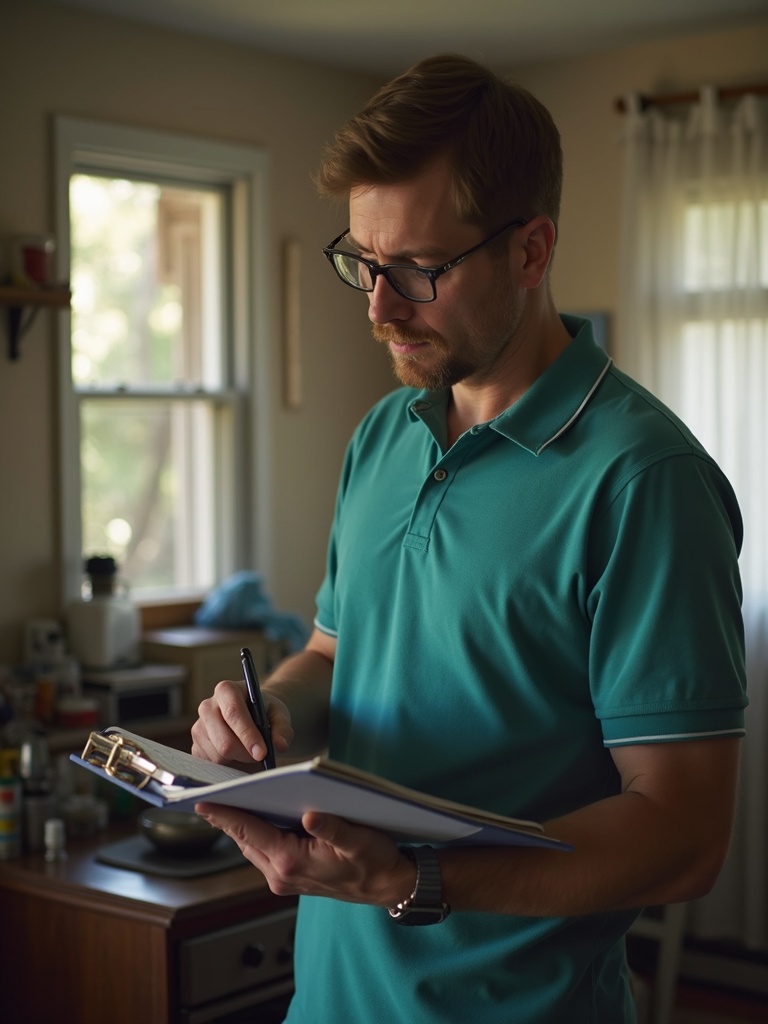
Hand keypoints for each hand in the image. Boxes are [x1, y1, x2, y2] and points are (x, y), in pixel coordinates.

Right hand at [191, 679, 293, 767]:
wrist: (251, 715)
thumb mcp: (278, 713)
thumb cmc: (263, 711)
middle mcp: (207, 706)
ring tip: (250, 753)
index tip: (262, 753)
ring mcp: (198, 727)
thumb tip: (280, 745)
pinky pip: (211, 765)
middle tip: (261, 756)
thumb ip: (282, 727)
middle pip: (224, 740)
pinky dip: (228, 766)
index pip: (234, 713)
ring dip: (238, 761)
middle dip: (246, 754)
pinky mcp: (195, 747)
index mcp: (226, 690)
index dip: (248, 735)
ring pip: (218, 756)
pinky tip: (237, 756)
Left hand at [195, 803, 414, 906]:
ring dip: (241, 826)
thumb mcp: (359, 841)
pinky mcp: (290, 877)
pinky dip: (256, 834)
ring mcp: (285, 879)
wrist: (388, 887)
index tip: (201, 802)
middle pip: (245, 840)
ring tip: (226, 801)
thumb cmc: (375, 861)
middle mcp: (282, 874)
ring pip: (252, 847)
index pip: (250, 832)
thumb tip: (310, 815)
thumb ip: (333, 828)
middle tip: (207, 793)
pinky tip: (257, 817)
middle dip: (227, 817)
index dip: (225, 815)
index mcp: (293, 862)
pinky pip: (264, 852)